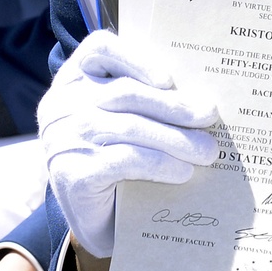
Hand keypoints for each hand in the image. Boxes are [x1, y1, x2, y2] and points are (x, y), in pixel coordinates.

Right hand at [38, 29, 219, 257]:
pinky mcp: (73, 174)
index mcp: (72, 79)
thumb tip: (199, 95)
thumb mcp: (124, 119)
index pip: (99, 49)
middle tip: (210, 116)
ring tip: (207, 151)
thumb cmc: (116, 160)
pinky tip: (183, 171)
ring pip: (131, 127)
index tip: (170, 79)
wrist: (96, 221)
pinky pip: (126, 160)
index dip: (137, 58)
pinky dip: (161, 164)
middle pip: (125, 92)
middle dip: (174, 105)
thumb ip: (146, 98)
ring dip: (177, 138)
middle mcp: (61, 105)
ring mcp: (63, 139)